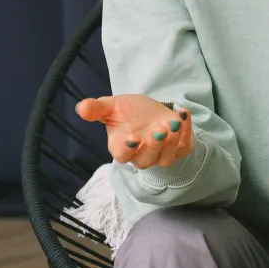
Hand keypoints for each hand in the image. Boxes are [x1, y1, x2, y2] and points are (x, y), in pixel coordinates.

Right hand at [75, 94, 193, 169]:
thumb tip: (81, 107)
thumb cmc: (128, 112)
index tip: (133, 137)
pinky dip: (187, 132)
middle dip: (154, 146)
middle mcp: (142, 155)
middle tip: (159, 130)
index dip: (127, 149)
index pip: (123, 156)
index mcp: (122, 148)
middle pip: (146, 160)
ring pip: (166, 158)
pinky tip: (183, 113)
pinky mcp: (178, 148)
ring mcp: (161, 153)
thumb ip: (97, 109)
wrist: (151, 112)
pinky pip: (184, 146)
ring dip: (172, 142)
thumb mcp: (112, 107)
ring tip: (174, 122)